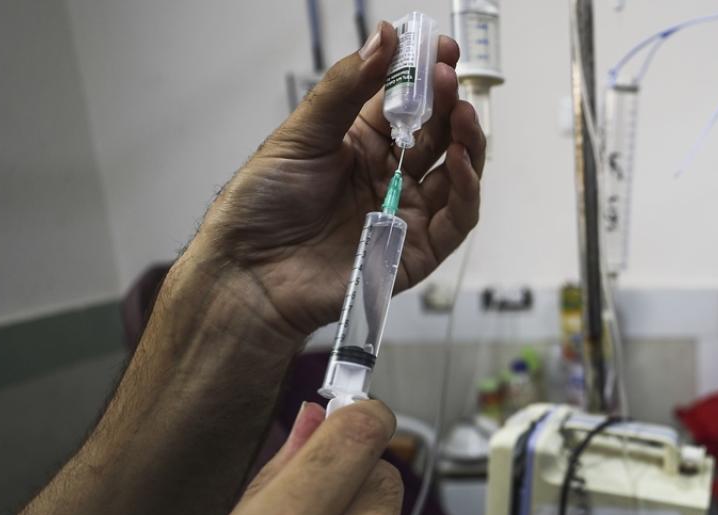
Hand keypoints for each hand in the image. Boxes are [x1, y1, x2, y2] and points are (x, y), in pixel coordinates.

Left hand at [192, 21, 484, 341]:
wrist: (249, 272)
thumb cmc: (262, 209)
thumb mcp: (301, 134)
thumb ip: (346, 88)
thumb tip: (383, 38)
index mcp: (361, 146)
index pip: (406, 104)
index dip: (425, 76)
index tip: (438, 48)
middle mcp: (389, 177)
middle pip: (437, 136)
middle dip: (449, 102)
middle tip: (449, 75)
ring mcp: (406, 214)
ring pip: (458, 173)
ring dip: (467, 140)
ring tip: (461, 112)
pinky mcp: (417, 251)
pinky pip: (458, 218)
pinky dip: (468, 188)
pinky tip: (463, 160)